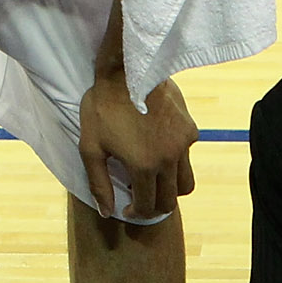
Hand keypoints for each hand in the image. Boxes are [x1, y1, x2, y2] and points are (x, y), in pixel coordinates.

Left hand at [78, 71, 198, 220]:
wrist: (127, 69)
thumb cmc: (103, 106)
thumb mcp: (91, 146)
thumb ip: (98, 182)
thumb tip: (106, 211)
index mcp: (144, 166)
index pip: (148, 206)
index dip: (136, 213)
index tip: (127, 208)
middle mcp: (169, 160)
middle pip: (170, 201)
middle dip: (154, 206)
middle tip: (140, 197)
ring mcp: (183, 145)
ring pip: (186, 183)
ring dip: (170, 189)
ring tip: (153, 178)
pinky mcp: (190, 129)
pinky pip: (188, 157)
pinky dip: (176, 162)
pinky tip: (159, 148)